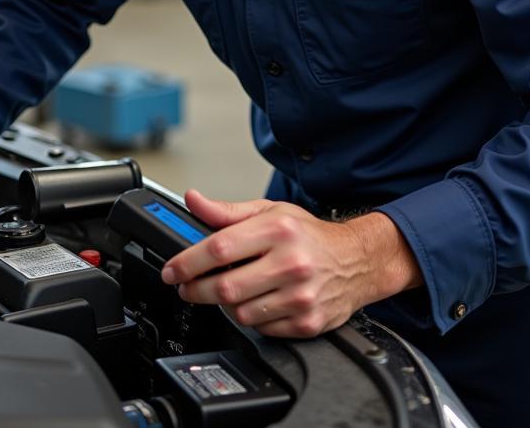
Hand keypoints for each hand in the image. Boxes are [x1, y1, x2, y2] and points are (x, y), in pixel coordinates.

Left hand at [160, 189, 421, 337]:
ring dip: (225, 305)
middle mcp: (290, 263)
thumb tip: (193, 200)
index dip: (187, 262)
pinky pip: (262, 329)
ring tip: (229, 290)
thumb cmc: (309, 234)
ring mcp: (300, 296)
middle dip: (195, 290)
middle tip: (186, 287)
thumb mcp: (270, 211)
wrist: (357, 261)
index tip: (171, 270)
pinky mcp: (308, 322)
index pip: (219, 249)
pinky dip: (251, 318)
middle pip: (225, 287)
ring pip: (240, 312)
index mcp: (277, 230)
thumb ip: (227, 211)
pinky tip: (257, 301)